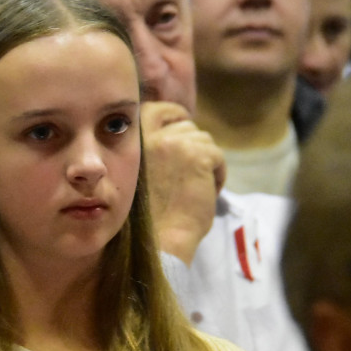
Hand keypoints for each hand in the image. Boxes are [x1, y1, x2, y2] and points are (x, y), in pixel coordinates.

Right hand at [141, 102, 225, 264]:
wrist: (159, 241)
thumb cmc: (147, 218)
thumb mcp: (138, 176)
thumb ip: (152, 152)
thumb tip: (179, 134)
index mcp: (133, 141)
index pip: (157, 110)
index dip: (172, 116)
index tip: (181, 126)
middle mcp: (151, 137)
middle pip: (185, 126)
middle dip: (192, 146)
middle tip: (190, 172)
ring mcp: (174, 144)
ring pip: (204, 140)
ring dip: (206, 162)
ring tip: (196, 187)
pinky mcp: (198, 156)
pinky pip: (217, 156)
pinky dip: (218, 174)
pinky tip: (206, 193)